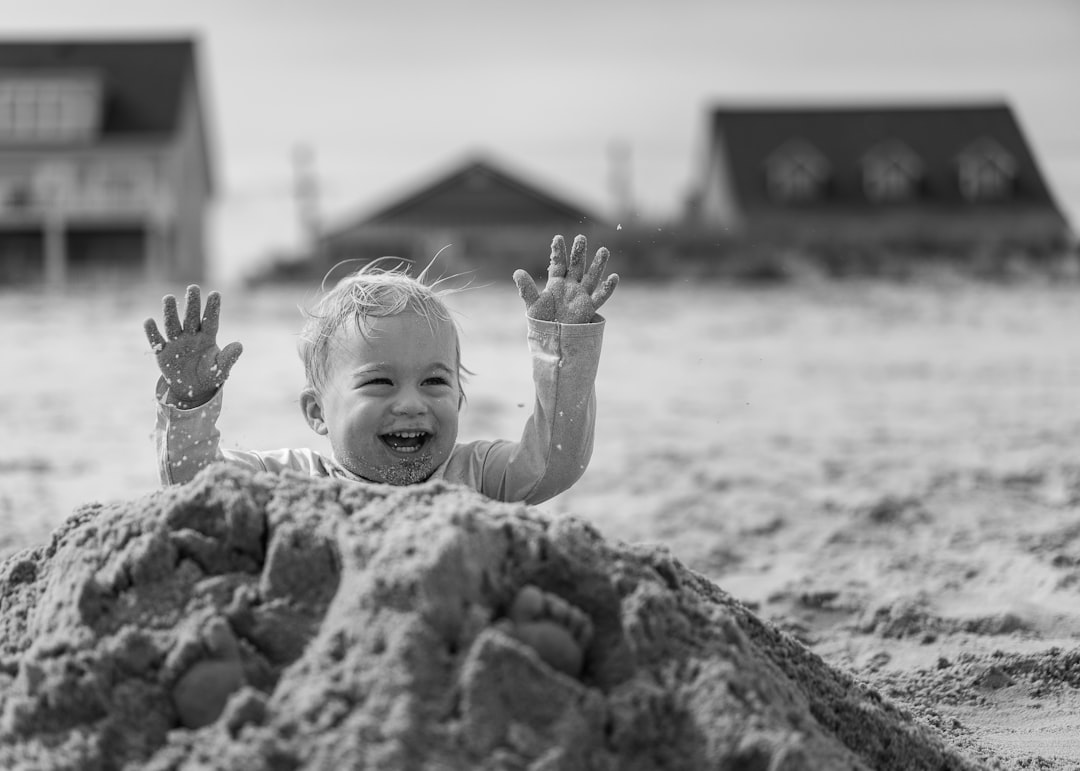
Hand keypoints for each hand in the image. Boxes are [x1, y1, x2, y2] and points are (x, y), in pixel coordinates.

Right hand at [144, 285, 242, 408]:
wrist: (192, 389)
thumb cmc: (209, 375)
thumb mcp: (220, 369)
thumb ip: (229, 357)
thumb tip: (239, 345)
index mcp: (207, 338)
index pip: (211, 321)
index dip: (213, 308)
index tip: (215, 293)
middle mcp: (191, 336)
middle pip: (191, 318)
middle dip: (192, 304)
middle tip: (193, 287)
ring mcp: (176, 343)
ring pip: (173, 324)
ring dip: (170, 312)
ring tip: (169, 298)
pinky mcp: (163, 353)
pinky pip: (157, 341)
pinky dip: (152, 332)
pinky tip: (149, 321)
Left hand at [513, 234, 618, 323]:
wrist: (552, 338)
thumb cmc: (541, 321)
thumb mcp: (533, 303)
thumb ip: (527, 288)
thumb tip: (517, 272)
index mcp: (556, 283)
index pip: (559, 263)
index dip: (558, 251)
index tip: (558, 238)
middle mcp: (570, 286)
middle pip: (577, 266)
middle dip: (579, 252)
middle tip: (581, 238)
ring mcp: (581, 295)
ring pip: (592, 277)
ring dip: (598, 265)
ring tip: (604, 250)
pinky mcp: (589, 307)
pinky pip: (600, 296)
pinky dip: (608, 288)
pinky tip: (615, 277)